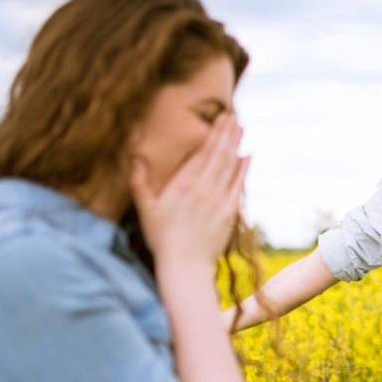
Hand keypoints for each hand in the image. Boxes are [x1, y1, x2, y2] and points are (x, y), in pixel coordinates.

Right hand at [129, 113, 249, 269]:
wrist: (185, 265)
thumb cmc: (161, 238)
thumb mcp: (145, 209)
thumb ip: (139, 182)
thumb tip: (134, 156)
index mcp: (183, 184)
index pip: (202, 151)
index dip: (213, 133)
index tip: (220, 117)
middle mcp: (204, 188)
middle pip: (219, 154)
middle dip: (227, 133)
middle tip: (234, 116)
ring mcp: (219, 200)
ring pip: (230, 166)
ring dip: (236, 145)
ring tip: (241, 128)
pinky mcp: (229, 212)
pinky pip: (238, 185)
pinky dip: (243, 169)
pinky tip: (247, 157)